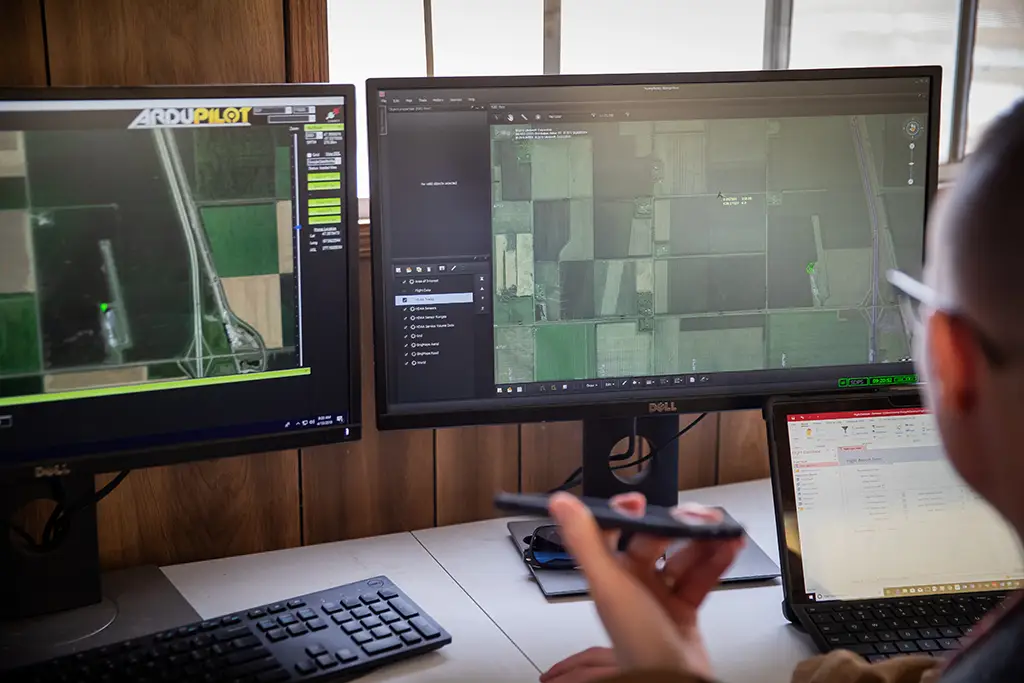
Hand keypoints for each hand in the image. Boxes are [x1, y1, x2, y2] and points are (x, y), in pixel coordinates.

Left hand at [546, 492, 742, 679]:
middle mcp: (633, 584)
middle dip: (679, 525)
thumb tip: (561, 504)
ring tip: (722, 531)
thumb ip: (584, 542)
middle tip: (699, 517)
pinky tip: (728, 549)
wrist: (675, 682)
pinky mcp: (684, 609)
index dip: (626, 513)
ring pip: (682, 557)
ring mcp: (659, 597)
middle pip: (655, 541)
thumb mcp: (609, 586)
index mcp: (609, 575)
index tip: (640, 500)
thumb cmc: (637, 645)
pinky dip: (716, 561)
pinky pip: (701, 577)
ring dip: (703, 541)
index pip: (612, 532)